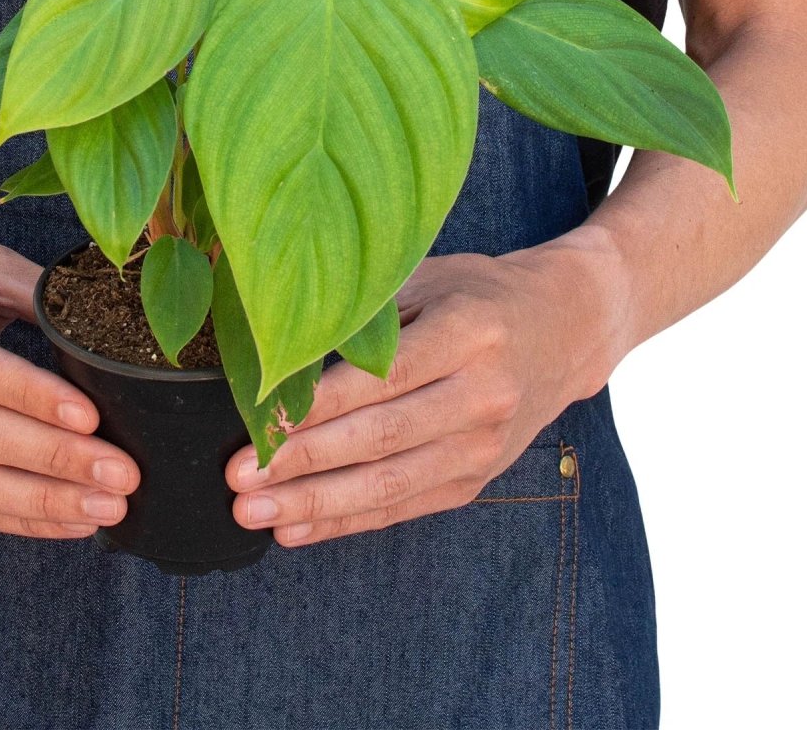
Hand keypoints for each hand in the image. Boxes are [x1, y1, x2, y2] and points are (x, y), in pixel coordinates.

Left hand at [225, 238, 624, 546]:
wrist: (567, 328)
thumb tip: (281, 340)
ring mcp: (484, 445)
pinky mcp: (478, 479)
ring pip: (390, 485)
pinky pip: (405, 508)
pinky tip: (298, 529)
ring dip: (316, 505)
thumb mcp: (430, 276)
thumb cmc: (480, 292)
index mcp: (469, 333)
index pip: (385, 378)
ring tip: (253, 512)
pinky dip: (348, 522)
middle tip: (239, 478)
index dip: (321, 406)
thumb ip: (368, 310)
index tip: (262, 422)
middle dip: (303, 463)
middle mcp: (483, 394)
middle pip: (382, 438)